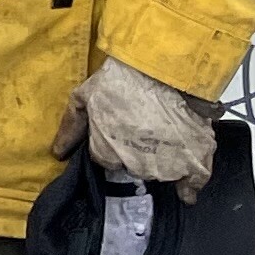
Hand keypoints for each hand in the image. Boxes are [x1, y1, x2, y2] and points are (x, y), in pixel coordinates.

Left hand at [54, 56, 220, 195]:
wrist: (165, 66)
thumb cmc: (122, 78)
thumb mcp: (85, 95)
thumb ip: (71, 126)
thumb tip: (58, 152)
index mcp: (107, 150)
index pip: (106, 160)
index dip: (110, 145)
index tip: (118, 130)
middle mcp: (135, 163)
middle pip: (133, 167)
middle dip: (134, 151)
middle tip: (141, 127)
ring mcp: (166, 164)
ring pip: (160, 172)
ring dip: (160, 161)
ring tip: (161, 134)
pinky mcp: (195, 159)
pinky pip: (193, 181)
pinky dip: (191, 185)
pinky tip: (187, 188)